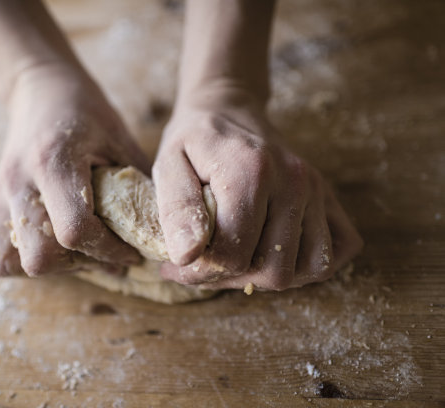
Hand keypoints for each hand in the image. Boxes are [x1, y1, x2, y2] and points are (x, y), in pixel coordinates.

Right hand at [0, 67, 149, 276]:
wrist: (40, 89)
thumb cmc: (85, 111)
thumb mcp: (119, 139)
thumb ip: (136, 186)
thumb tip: (156, 233)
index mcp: (54, 162)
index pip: (75, 229)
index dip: (108, 250)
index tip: (130, 251)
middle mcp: (20, 183)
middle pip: (40, 257)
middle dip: (80, 264)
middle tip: (102, 251)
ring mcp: (1, 195)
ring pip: (13, 262)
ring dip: (52, 266)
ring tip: (77, 249)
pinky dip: (26, 261)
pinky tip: (52, 245)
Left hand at [153, 89, 362, 289]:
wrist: (228, 108)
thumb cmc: (195, 139)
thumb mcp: (169, 164)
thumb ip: (176, 209)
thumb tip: (186, 257)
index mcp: (251, 173)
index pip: (233, 255)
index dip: (201, 271)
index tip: (179, 262)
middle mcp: (294, 182)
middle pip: (274, 270)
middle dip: (232, 278)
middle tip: (206, 262)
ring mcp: (316, 189)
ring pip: (309, 269)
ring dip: (269, 276)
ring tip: (237, 258)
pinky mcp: (328, 196)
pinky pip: (339, 250)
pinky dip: (310, 263)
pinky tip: (276, 252)